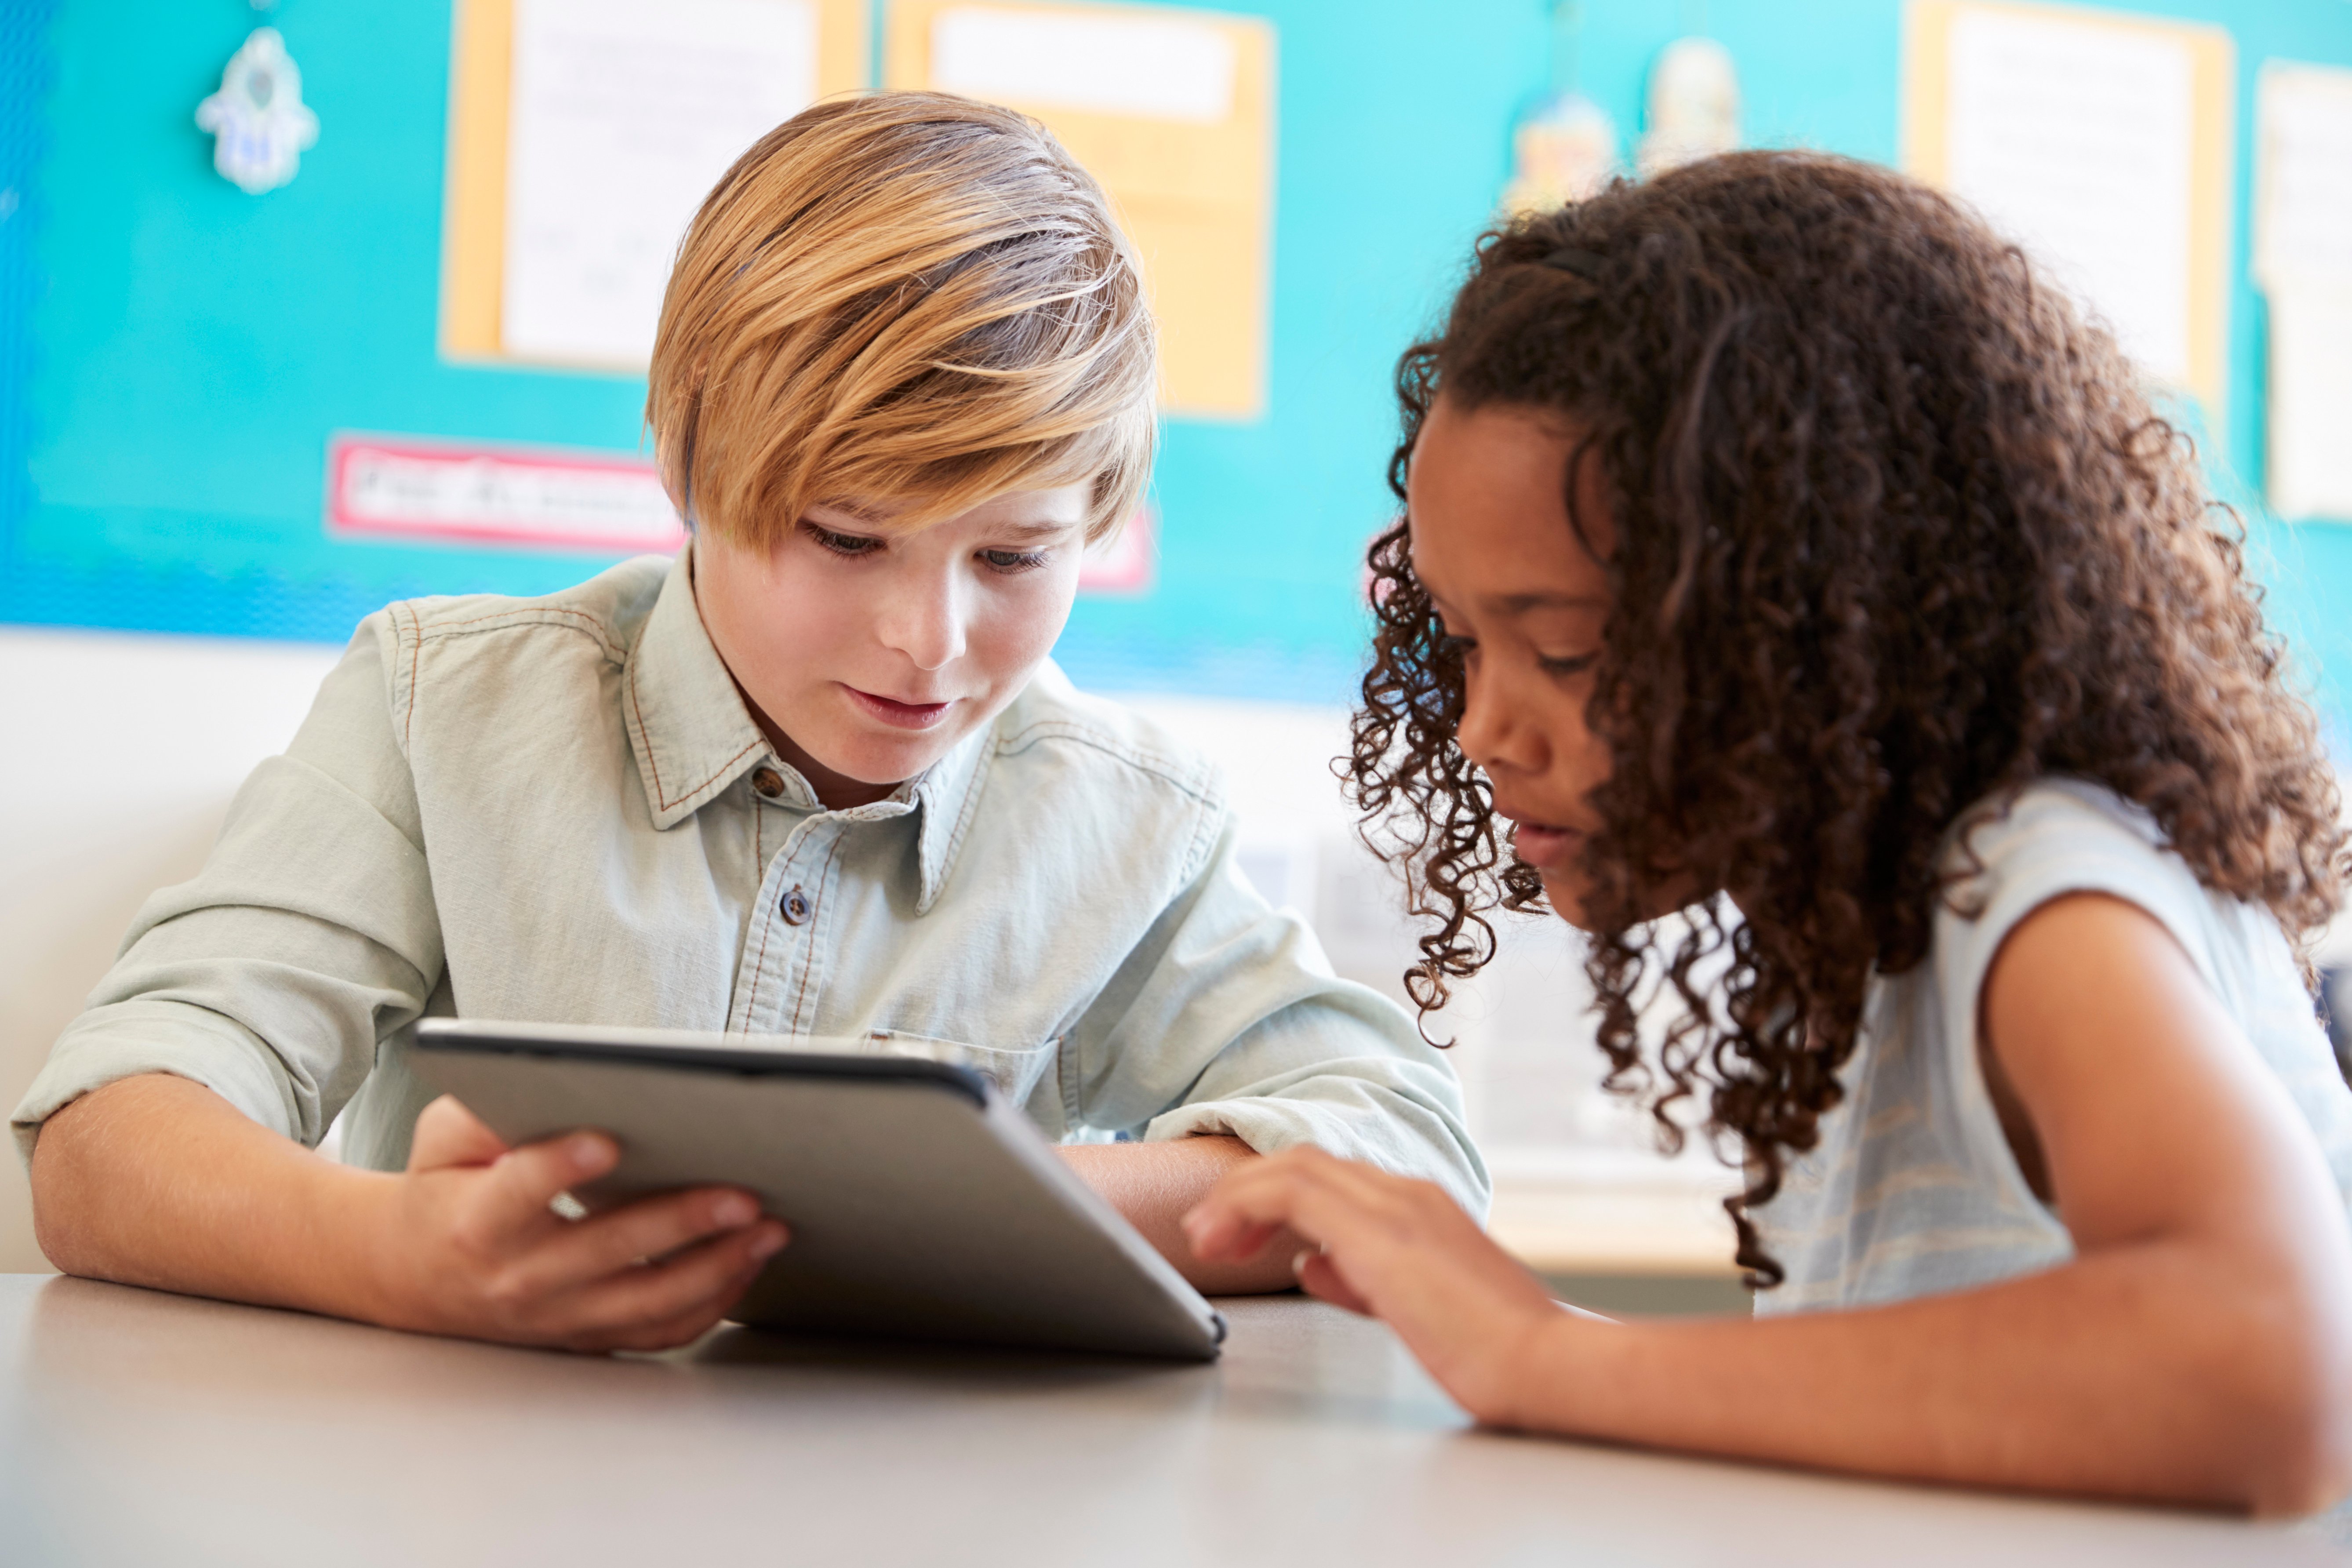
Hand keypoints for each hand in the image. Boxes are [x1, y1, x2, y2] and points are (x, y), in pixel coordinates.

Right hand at [368, 1095, 787, 1351]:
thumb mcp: (441, 1141)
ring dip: (716, 1269)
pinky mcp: (587, 1335)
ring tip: (769, 1231)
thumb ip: (481, 1113)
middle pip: (607, 1252)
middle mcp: (519, 1279)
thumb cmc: (442, 1191)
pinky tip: (747, 1267)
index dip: (560, 1167)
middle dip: (680, 1222)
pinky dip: (711, 1306)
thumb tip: (546, 1087)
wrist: (410, 1278)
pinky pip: (658, 1333)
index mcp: (477, 1223)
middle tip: (742, 1195)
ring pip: (647, 1303)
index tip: (606, 1140)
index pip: (519, 1193)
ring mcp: (558, 1316)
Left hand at [1181, 1146, 1565, 1421]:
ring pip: (1293, 1167)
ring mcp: (1397, 1207)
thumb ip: (1363, 1278)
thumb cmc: (1494, 1346)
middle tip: (1206, 1234)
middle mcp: (1406, 1193)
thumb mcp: (1415, 1304)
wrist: (1546, 1362)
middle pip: (1302, 1161)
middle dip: (1243, 1193)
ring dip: (1237, 1198)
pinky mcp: (1382, 1234)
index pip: (1326, 1175)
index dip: (1268, 1195)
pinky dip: (1248, 1206)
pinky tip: (1227, 1242)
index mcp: (1419, 1206)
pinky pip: (1296, 1193)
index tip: (1234, 1234)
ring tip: (1205, 1239)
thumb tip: (1314, 1266)